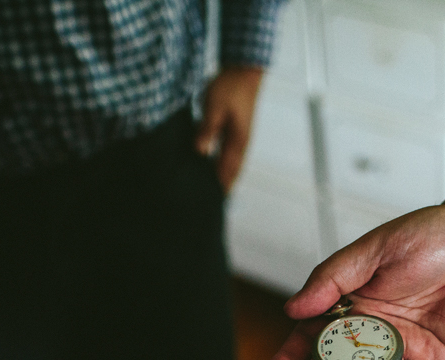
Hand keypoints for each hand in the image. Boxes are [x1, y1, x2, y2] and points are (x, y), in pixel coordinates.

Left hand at [195, 66, 263, 192]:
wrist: (243, 71)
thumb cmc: (230, 87)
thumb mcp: (213, 108)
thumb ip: (207, 130)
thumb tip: (200, 152)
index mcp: (237, 141)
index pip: (227, 172)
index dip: (220, 188)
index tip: (211, 203)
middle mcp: (241, 143)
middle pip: (231, 172)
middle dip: (221, 186)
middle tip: (208, 201)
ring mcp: (240, 137)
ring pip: (231, 164)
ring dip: (222, 175)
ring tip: (209, 188)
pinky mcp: (236, 131)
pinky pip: (229, 153)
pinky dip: (221, 163)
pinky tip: (210, 164)